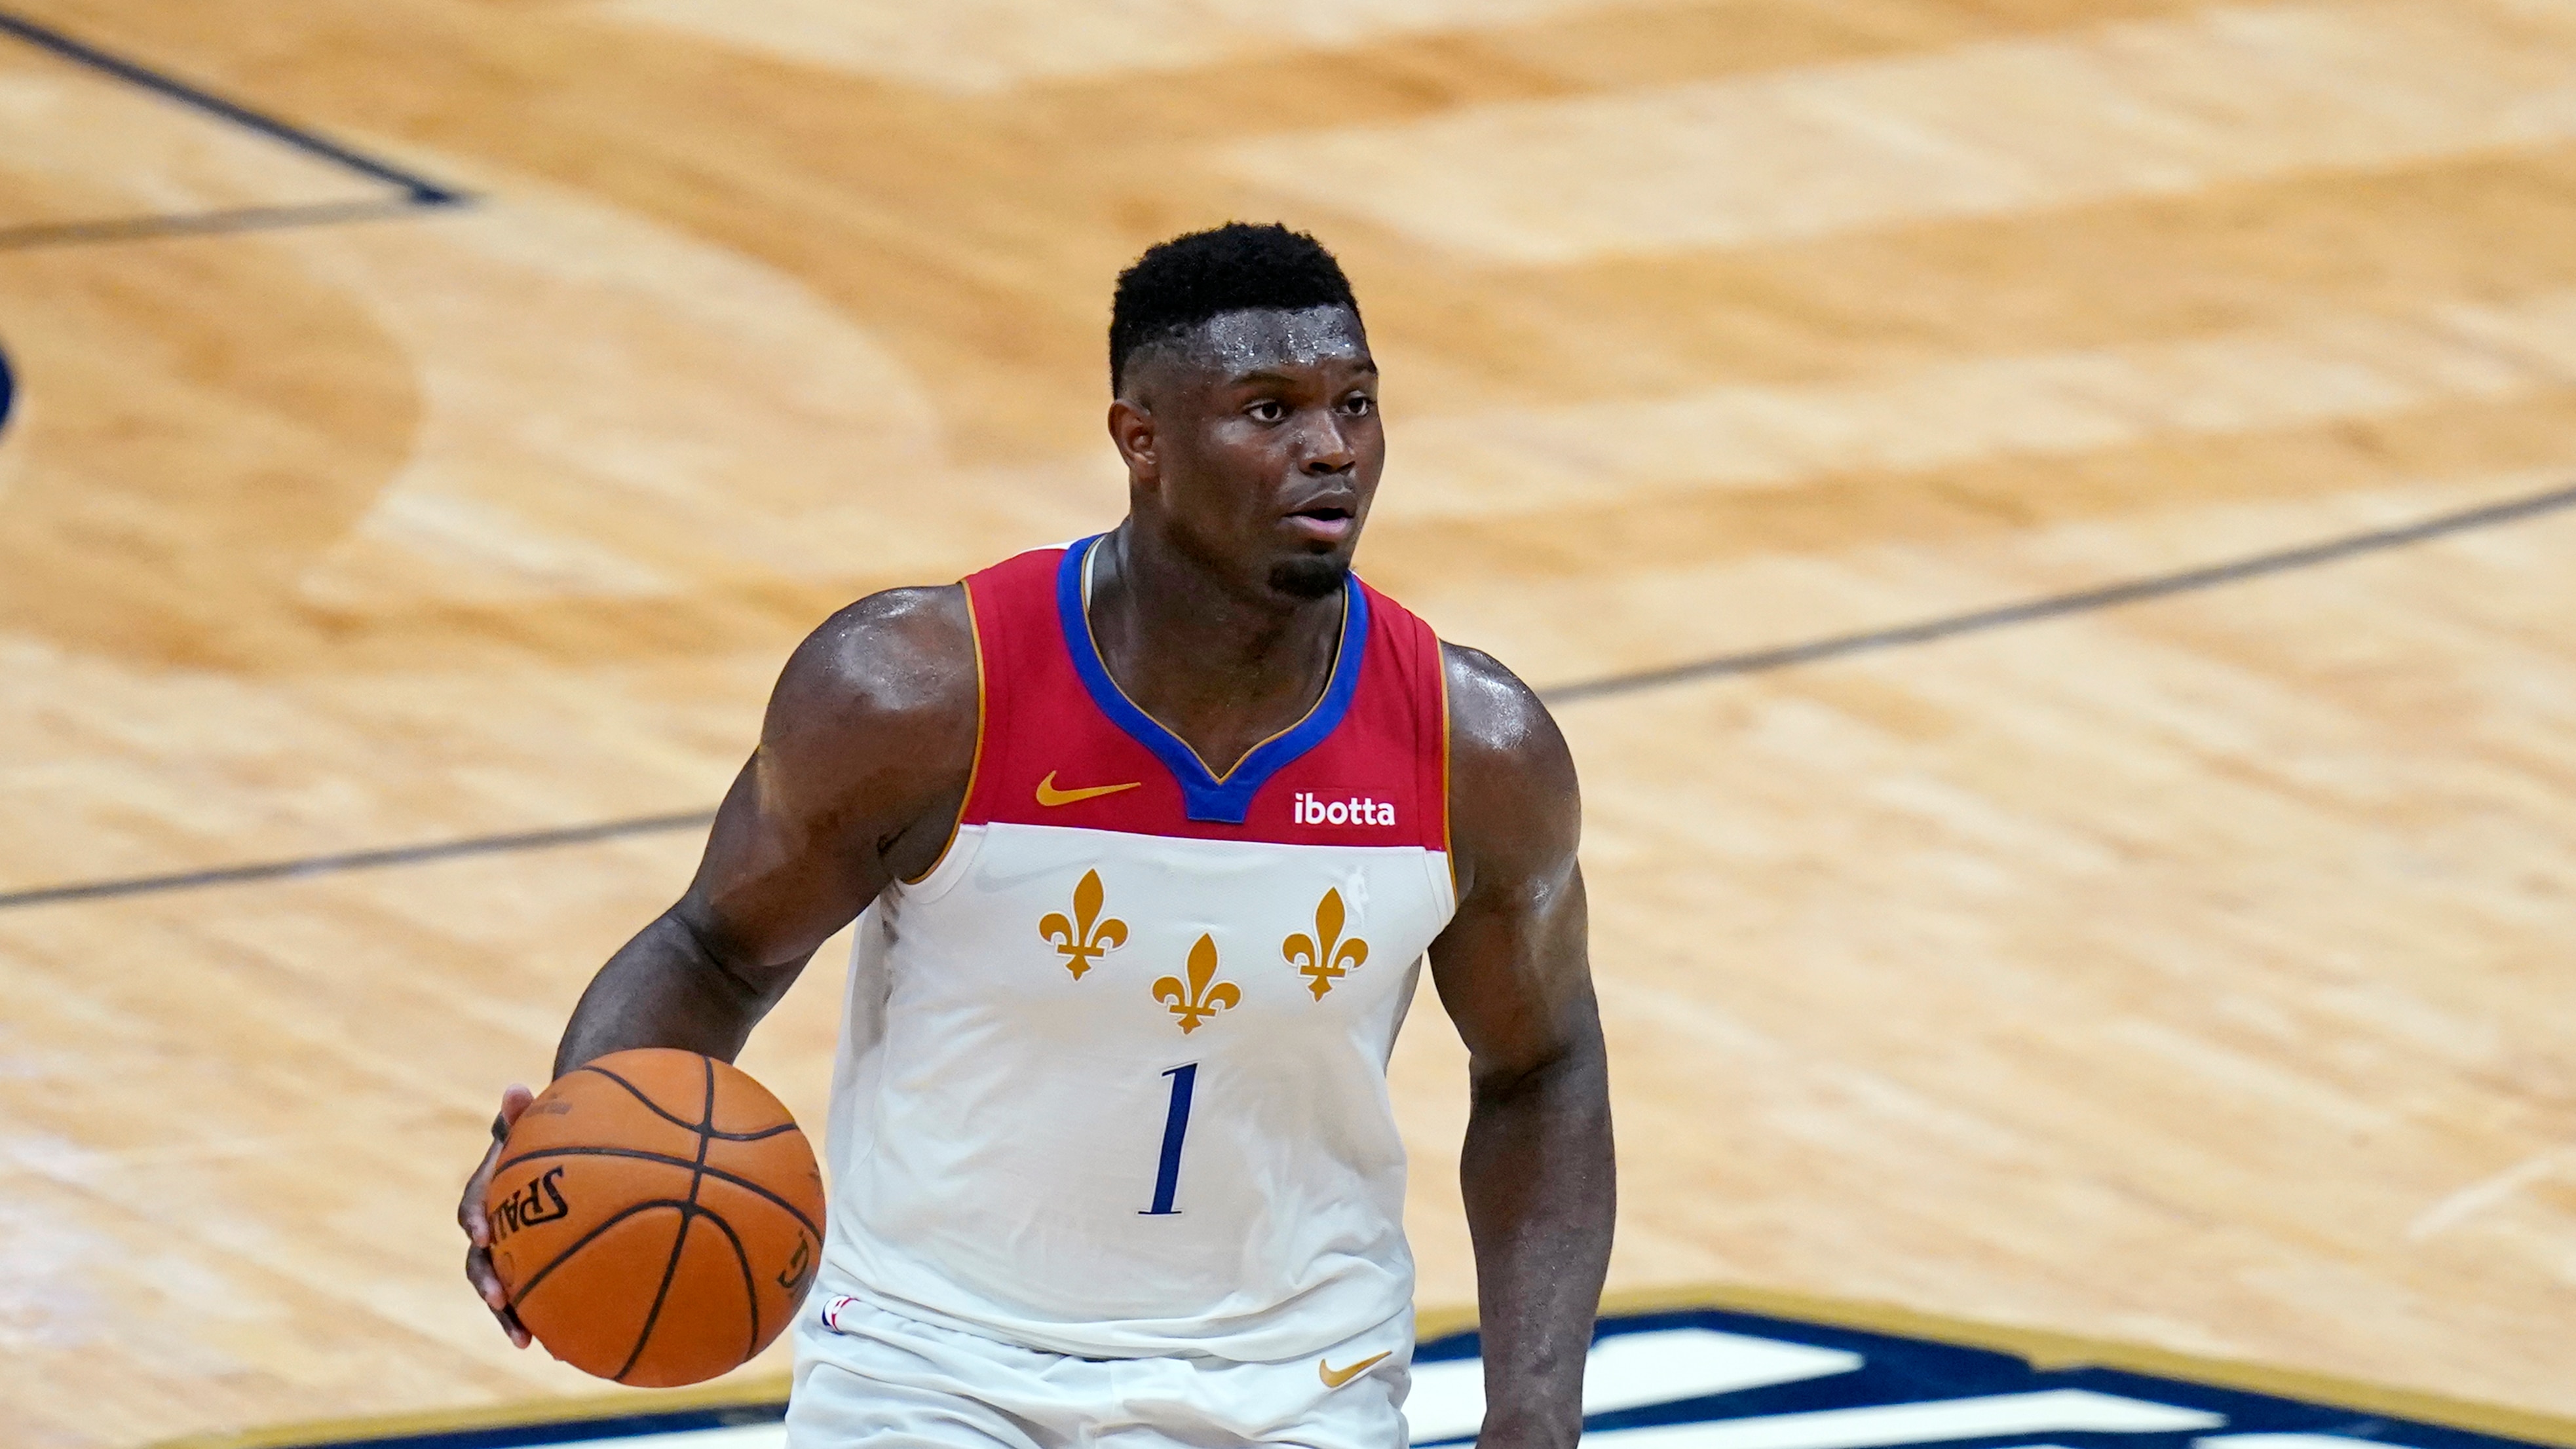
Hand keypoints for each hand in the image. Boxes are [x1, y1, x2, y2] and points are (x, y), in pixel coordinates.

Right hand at [458, 1083, 537, 1347]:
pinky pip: (536, 1299)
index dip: (473, 1221)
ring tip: (531, 1342)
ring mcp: (510, 1255)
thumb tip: (515, 1087)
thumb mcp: (535, 1121)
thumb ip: (522, 1112)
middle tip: (500, 1303)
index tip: (480, 1234)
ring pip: (503, 1292)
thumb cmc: (546, 1135)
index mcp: (487, 1195)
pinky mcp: (531, 1272)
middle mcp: (492, 1231)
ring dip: (512, 1318)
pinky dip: (550, 1321)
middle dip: (486, 1286)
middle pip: (478, 1264)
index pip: (471, 1209)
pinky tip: (569, 1348)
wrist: (557, 1154)